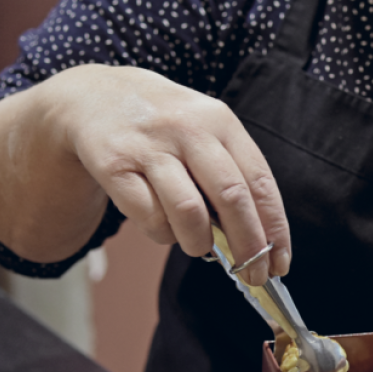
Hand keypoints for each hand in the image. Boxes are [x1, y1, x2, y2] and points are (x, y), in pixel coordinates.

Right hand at [43, 65, 289, 285]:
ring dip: (199, 243)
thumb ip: (230, 173)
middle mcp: (187, 129)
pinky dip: (162, 233)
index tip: (279, 262)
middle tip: (251, 274)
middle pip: (231, 199)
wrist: (93, 97)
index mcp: (219, 121)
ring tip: (198, 245)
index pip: (260, 182)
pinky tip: (163, 225)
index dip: (274, 229)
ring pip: (189, 213)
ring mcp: (149, 146)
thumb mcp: (203, 130)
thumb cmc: (162, 125)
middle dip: (248, 247)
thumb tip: (256, 238)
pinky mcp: (115, 165)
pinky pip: (148, 217)